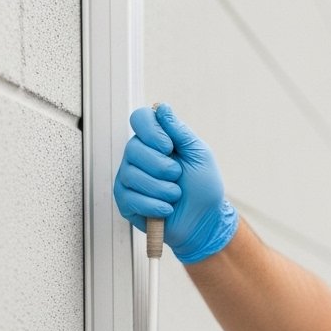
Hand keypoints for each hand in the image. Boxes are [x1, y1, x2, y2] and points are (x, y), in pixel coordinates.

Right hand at [112, 103, 238, 263]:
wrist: (204, 222)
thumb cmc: (204, 188)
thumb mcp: (198, 154)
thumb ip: (179, 131)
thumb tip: (161, 108)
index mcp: (156, 140)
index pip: (140, 119)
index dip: (152, 131)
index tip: (169, 147)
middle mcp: (139, 156)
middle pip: (133, 147)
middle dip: (162, 166)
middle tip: (178, 176)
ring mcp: (130, 178)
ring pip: (132, 174)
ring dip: (161, 188)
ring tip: (175, 195)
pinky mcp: (126, 201)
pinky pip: (131, 198)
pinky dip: (154, 205)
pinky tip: (166, 209)